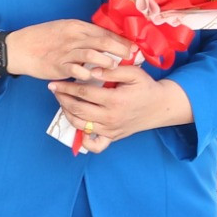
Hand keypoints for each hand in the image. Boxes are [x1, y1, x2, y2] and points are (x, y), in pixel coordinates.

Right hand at [1, 19, 135, 83]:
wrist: (19, 48)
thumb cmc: (42, 38)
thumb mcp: (63, 29)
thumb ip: (82, 35)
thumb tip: (103, 42)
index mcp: (75, 26)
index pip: (103, 32)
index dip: (120, 40)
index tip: (133, 47)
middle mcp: (72, 37)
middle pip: (102, 42)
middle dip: (120, 50)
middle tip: (131, 57)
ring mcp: (65, 51)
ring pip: (92, 55)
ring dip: (106, 62)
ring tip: (115, 67)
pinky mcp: (58, 65)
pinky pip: (77, 70)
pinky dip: (87, 74)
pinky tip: (94, 78)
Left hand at [49, 65, 189, 151]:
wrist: (160, 106)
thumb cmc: (146, 87)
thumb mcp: (134, 73)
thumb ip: (113, 70)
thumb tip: (92, 71)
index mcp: (115, 100)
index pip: (84, 93)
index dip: (67, 87)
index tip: (56, 83)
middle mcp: (111, 117)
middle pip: (78, 110)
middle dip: (63, 99)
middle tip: (55, 90)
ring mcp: (111, 130)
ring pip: (81, 125)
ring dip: (67, 114)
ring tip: (63, 102)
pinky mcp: (113, 137)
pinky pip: (95, 145)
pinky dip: (83, 140)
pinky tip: (79, 126)